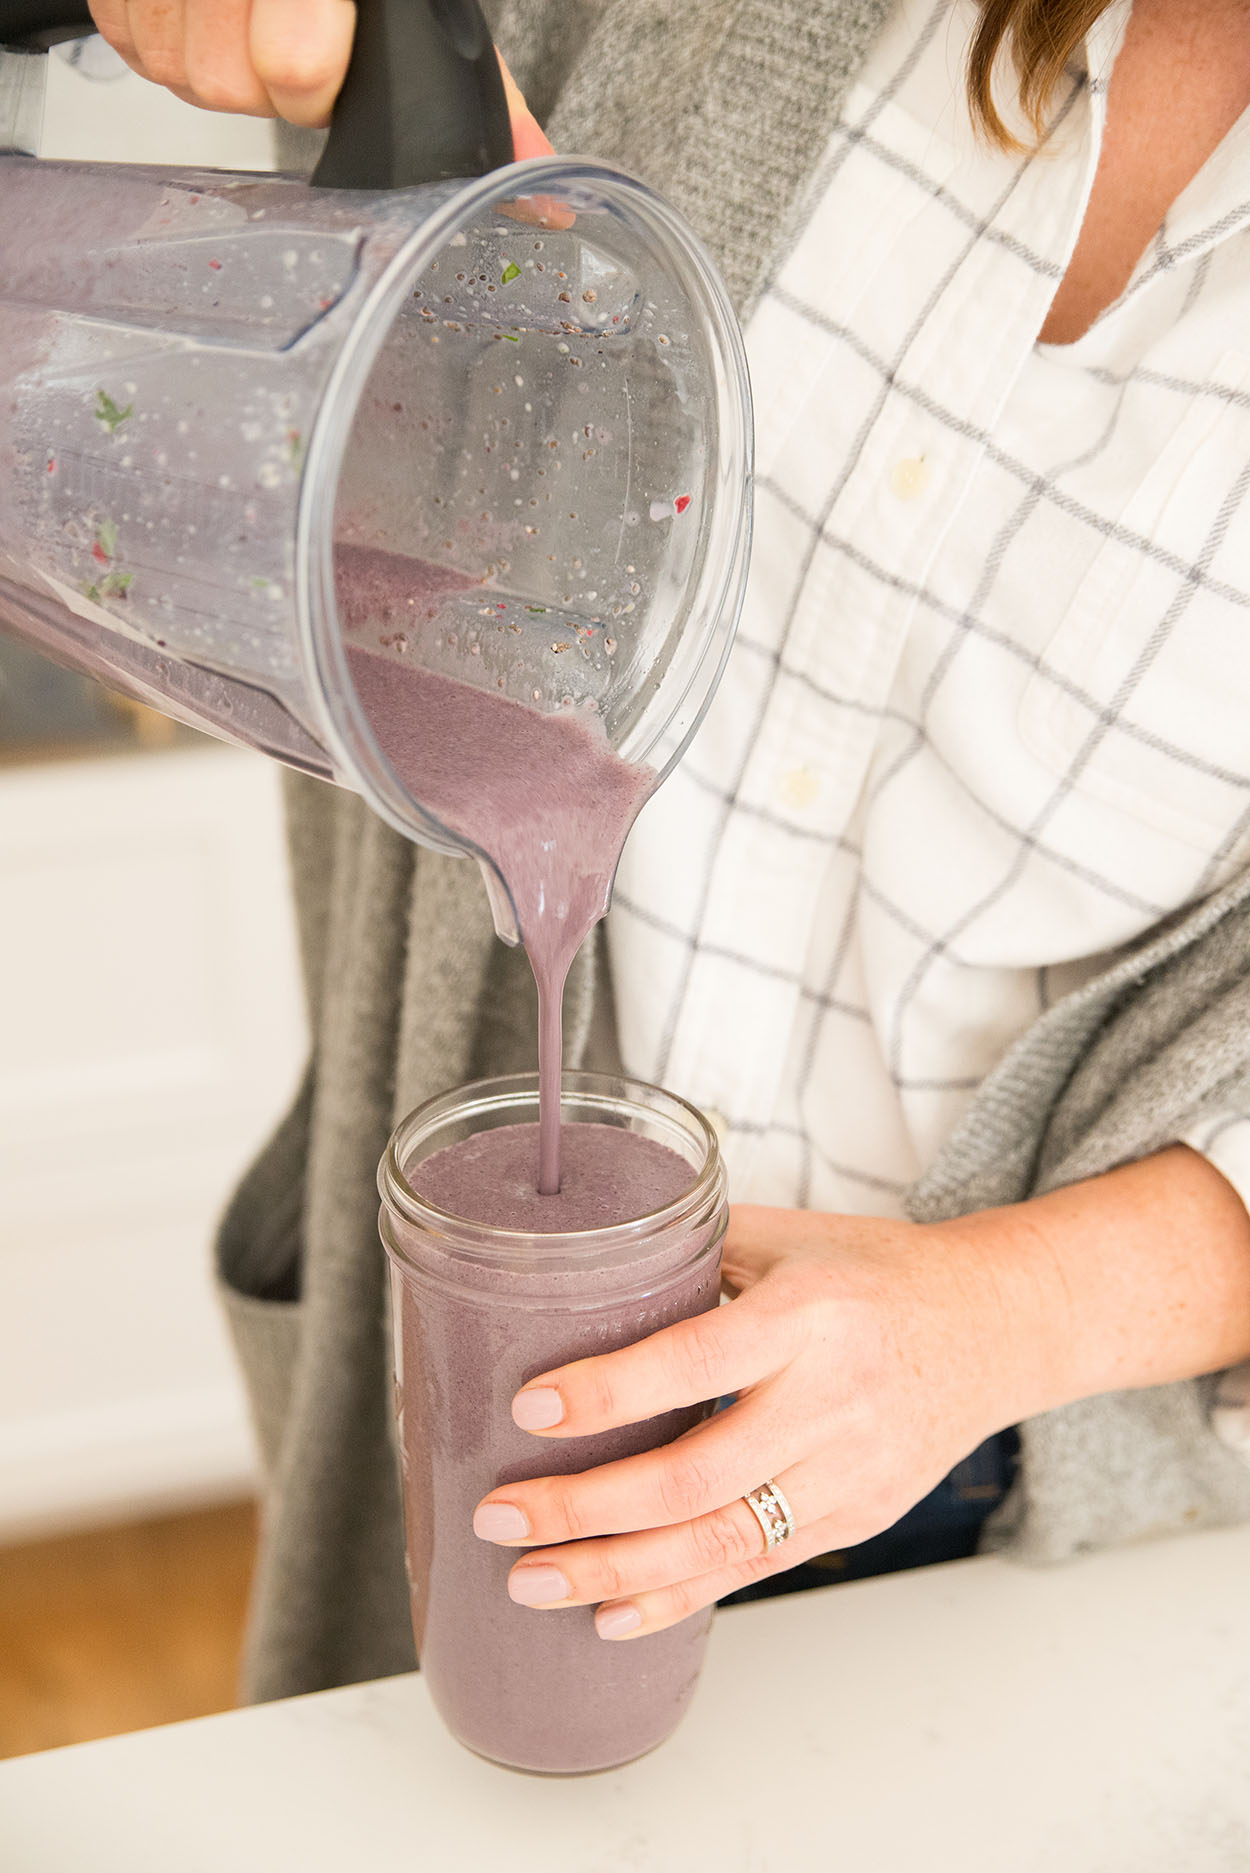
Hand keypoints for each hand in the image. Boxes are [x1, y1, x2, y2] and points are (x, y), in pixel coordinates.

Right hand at [88, 0, 552, 146]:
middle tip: (296, 43)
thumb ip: (488, 94)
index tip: (324, 63)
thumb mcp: (423, 7)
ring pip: (179, 71)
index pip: (295, 64)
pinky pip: (133, 45)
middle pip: (227, 85)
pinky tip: (210, 15)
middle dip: (269, 81)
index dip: (313, 77)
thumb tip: (541, 186)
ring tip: (255, 24)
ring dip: (220, 63)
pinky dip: (171, 42)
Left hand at [472, 1202, 1036, 1639]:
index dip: (607, 1394)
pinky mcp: (856, 1517)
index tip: (528, 1408)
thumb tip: (574, 1260)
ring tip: (530, 1581)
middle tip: (500, 1514)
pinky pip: (755, 1568)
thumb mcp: (789, 1236)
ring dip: (614, 1571)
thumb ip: (692, 1248)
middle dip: (585, 1507)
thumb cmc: (875, 1271)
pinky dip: (678, 1597)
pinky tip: (609, 1612)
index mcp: (807, 1314)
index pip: (694, 1363)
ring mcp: (849, 1472)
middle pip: (694, 1478)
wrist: (993, 1325)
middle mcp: (831, 1400)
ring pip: (718, 1542)